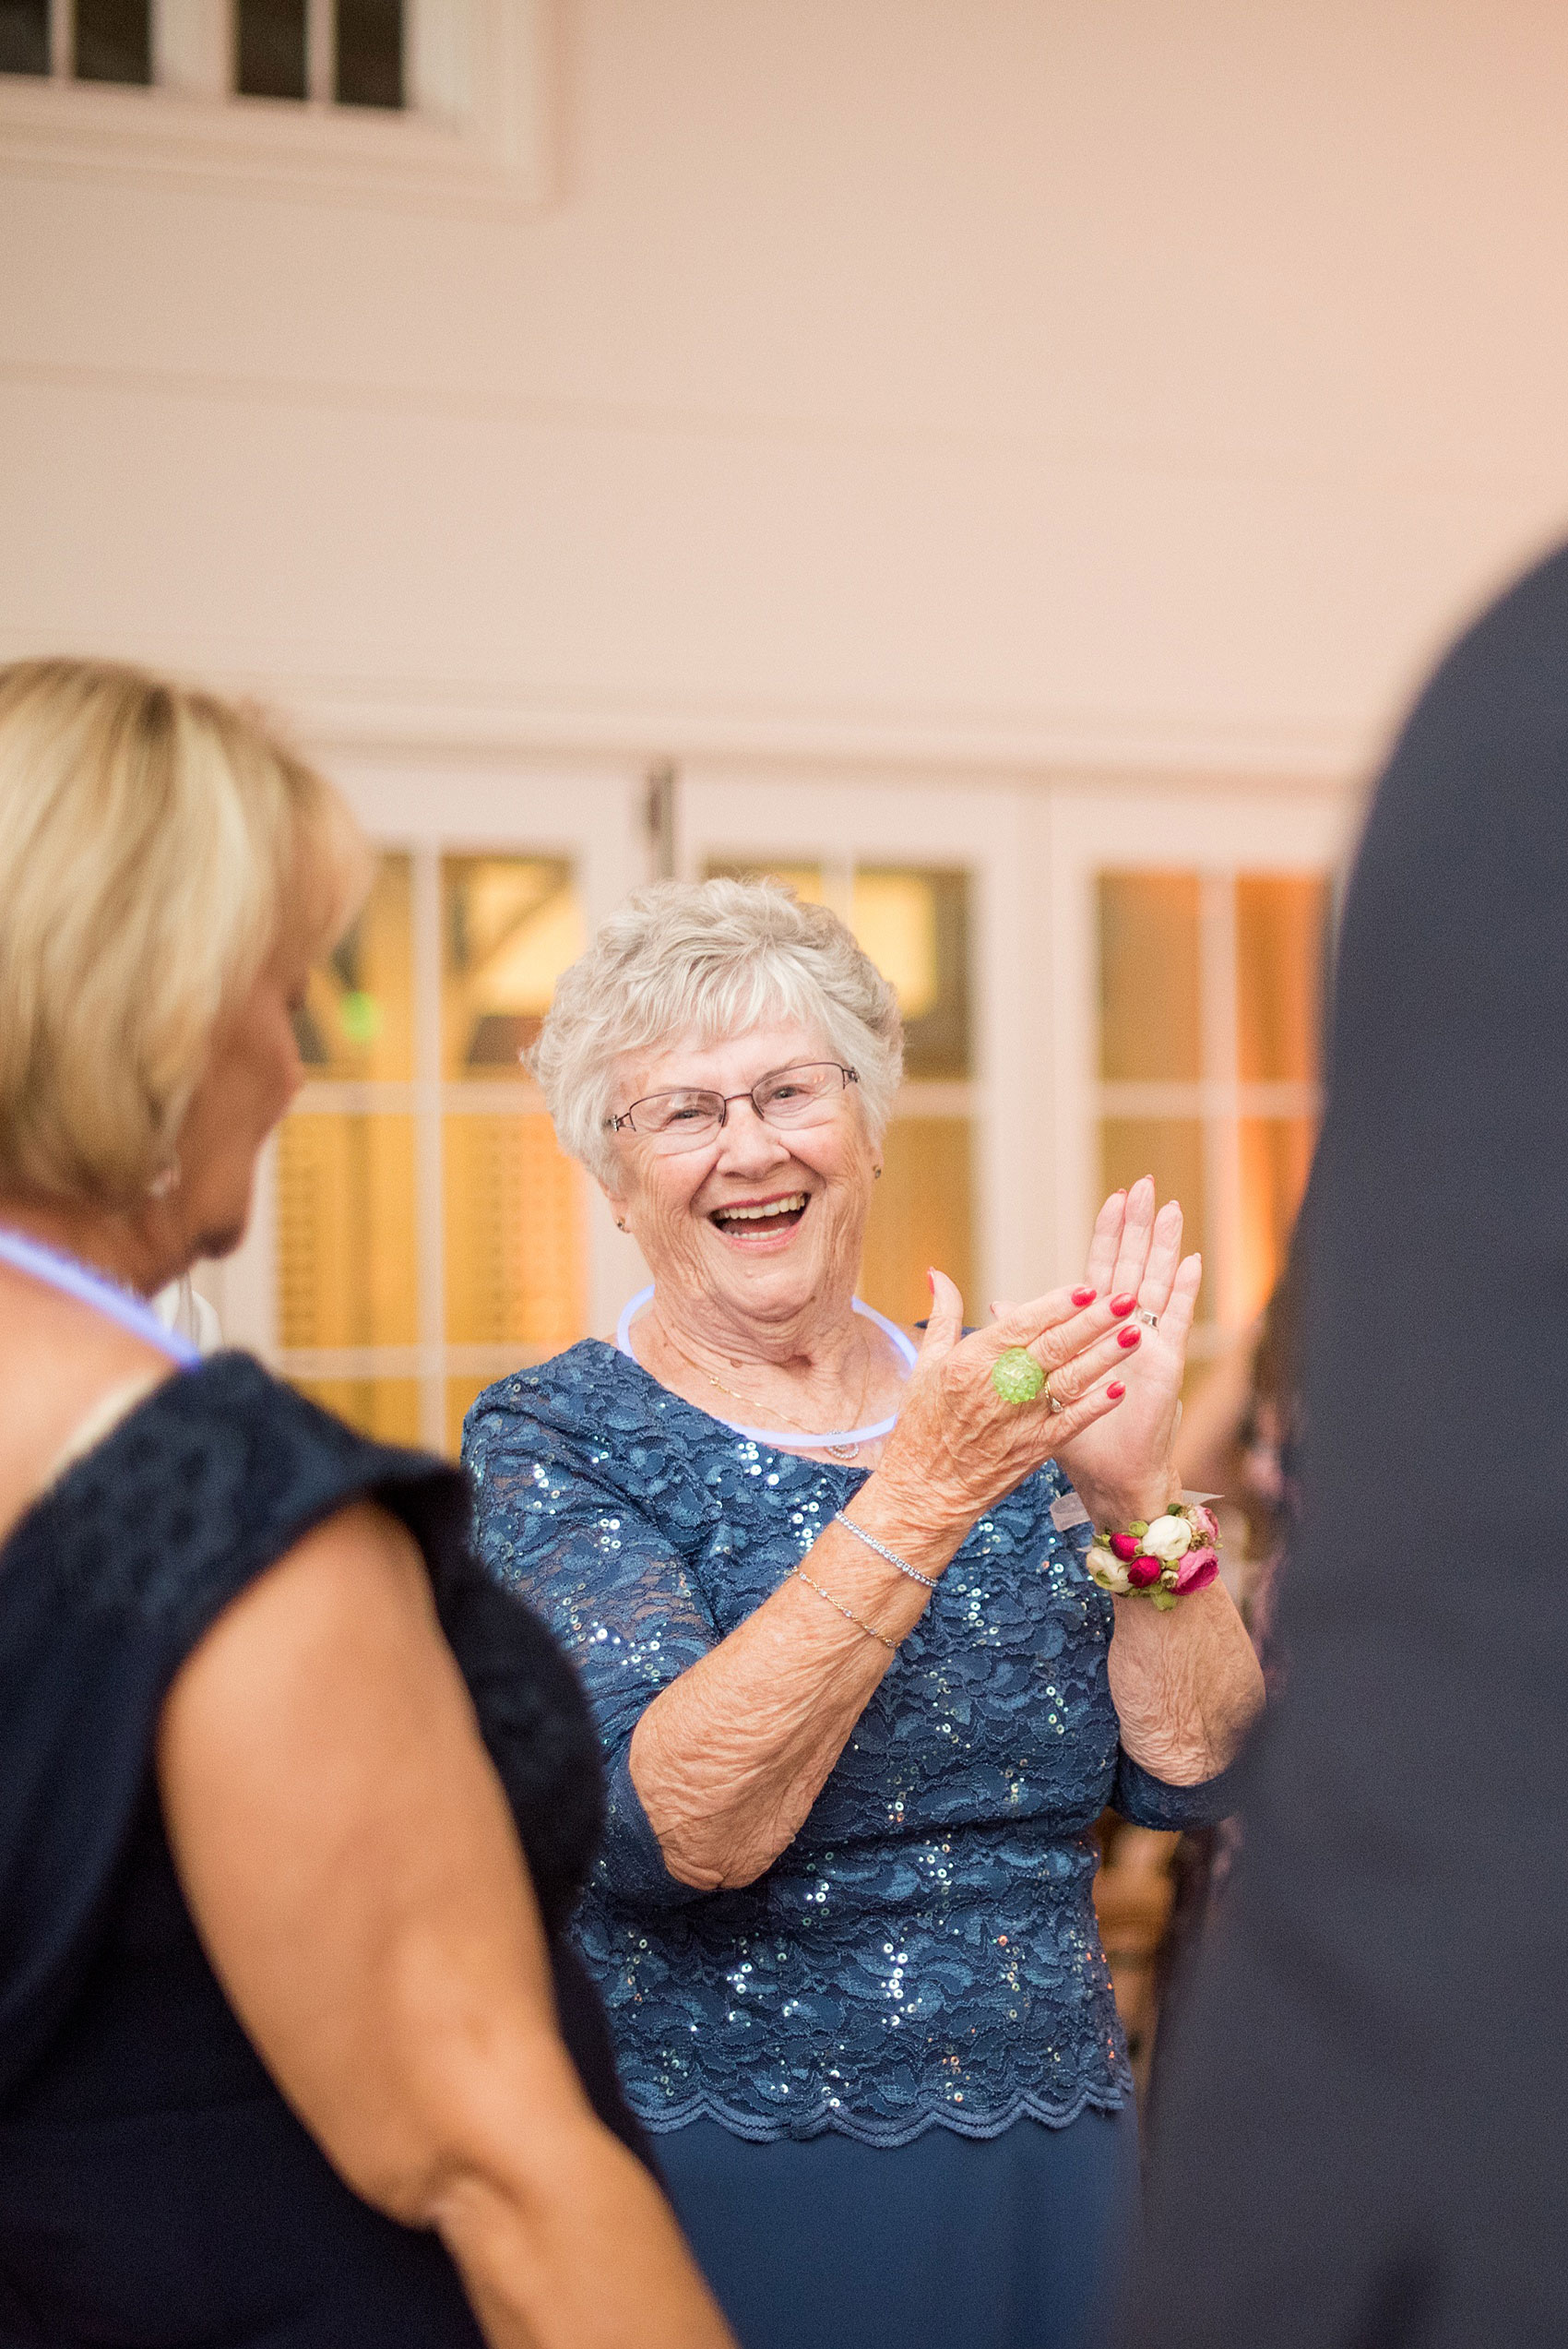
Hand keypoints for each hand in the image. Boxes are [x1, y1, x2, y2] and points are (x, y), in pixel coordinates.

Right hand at [874, 1268, 1139, 1542]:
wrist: (928, 1488)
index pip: (1022, 1324)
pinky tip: (1121, 1387)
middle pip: (1055, 1346)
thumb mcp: (926, 1364)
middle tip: (1125, 1298)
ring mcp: (1022, 1418)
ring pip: (1071, 1380)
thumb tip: (939, 1274)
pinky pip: (1073, 1421)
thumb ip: (943, 1316)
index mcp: (973, 1361)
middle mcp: (1001, 1386)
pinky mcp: (1037, 1447)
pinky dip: (1097, 1404)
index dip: (1056, 1304)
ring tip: (1136, 1333)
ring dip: (1105, 1356)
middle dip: (1093, 1321)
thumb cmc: (924, 1424)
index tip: (1085, 1286)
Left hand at [1041, 1176, 1198, 1529]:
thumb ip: (1020, 1338)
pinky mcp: (1164, 1363)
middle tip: (1145, 1183)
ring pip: (1157, 1282)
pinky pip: (1176, 1319)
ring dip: (1162, 1245)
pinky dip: (1185, 1289)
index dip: (1108, 1235)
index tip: (1113, 1198)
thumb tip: (996, 1302)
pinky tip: (1192, 1259)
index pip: (1102, 1270)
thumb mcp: (1041, 1383)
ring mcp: (1148, 1344)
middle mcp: (1126, 1331)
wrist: (1111, 1479)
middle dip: (1138, 1226)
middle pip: (1132, 1266)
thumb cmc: (1080, 1438)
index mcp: (1095, 1331)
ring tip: (1169, 1206)